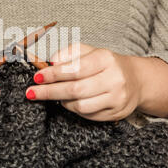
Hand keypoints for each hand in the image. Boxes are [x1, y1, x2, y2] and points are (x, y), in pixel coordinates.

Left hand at [25, 43, 167, 120]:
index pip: (75, 69)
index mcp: (106, 59)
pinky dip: (74, 109)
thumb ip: (69, 53)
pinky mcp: (116, 113)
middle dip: (50, 92)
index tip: (37, 77)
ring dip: (62, 101)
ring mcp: (117, 98)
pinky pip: (88, 115)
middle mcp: (114, 79)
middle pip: (75, 90)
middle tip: (31, 92)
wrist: (136, 80)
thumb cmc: (105, 64)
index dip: (54, 75)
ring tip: (54, 95)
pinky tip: (70, 102)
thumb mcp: (88, 51)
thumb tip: (50, 62)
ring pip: (80, 106)